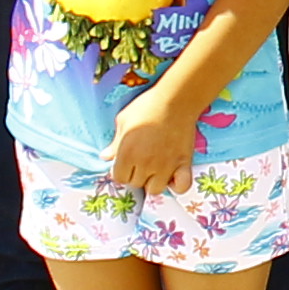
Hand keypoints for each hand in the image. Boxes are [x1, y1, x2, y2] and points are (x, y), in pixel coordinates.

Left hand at [107, 79, 199, 193]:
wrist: (176, 100)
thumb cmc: (147, 106)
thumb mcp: (123, 121)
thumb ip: (114, 143)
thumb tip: (105, 157)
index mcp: (127, 154)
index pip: (119, 178)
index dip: (121, 171)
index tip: (126, 162)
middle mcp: (145, 164)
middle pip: (136, 183)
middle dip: (135, 174)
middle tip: (141, 160)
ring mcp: (166, 166)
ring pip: (155, 189)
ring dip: (153, 181)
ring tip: (155, 169)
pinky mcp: (183, 164)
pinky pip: (181, 187)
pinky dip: (176, 185)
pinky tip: (173, 176)